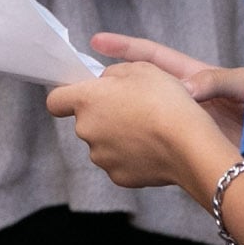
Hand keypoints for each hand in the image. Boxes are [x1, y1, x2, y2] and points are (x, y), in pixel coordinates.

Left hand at [46, 63, 235, 192]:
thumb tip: (105, 82)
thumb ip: (114, 73)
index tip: (82, 94)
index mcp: (86, 100)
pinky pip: (120, 161)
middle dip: (103, 115)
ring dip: (117, 135)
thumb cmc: (165, 100)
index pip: (55, 101)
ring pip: (103, 143)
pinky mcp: (119, 176)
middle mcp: (87, 130)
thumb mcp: (141, 68)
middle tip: (132, 107)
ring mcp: (102, 157)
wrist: (188, 143)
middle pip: (85, 121)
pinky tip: (152, 147)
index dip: (67, 96)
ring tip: (147, 128)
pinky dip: (132, 155)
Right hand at [89, 33, 243, 146]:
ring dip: (121, 120)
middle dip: (113, 87)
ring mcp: (181, 125)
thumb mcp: (243, 85)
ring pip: (140, 119)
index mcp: (194, 76)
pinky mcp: (183, 149)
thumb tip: (185, 89)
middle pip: (138, 88)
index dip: (125, 49)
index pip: (152, 57)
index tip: (97, 42)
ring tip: (98, 123)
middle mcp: (183, 99)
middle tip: (87, 91)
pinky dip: (137, 147)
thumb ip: (215, 81)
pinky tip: (123, 152)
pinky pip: (153, 145)